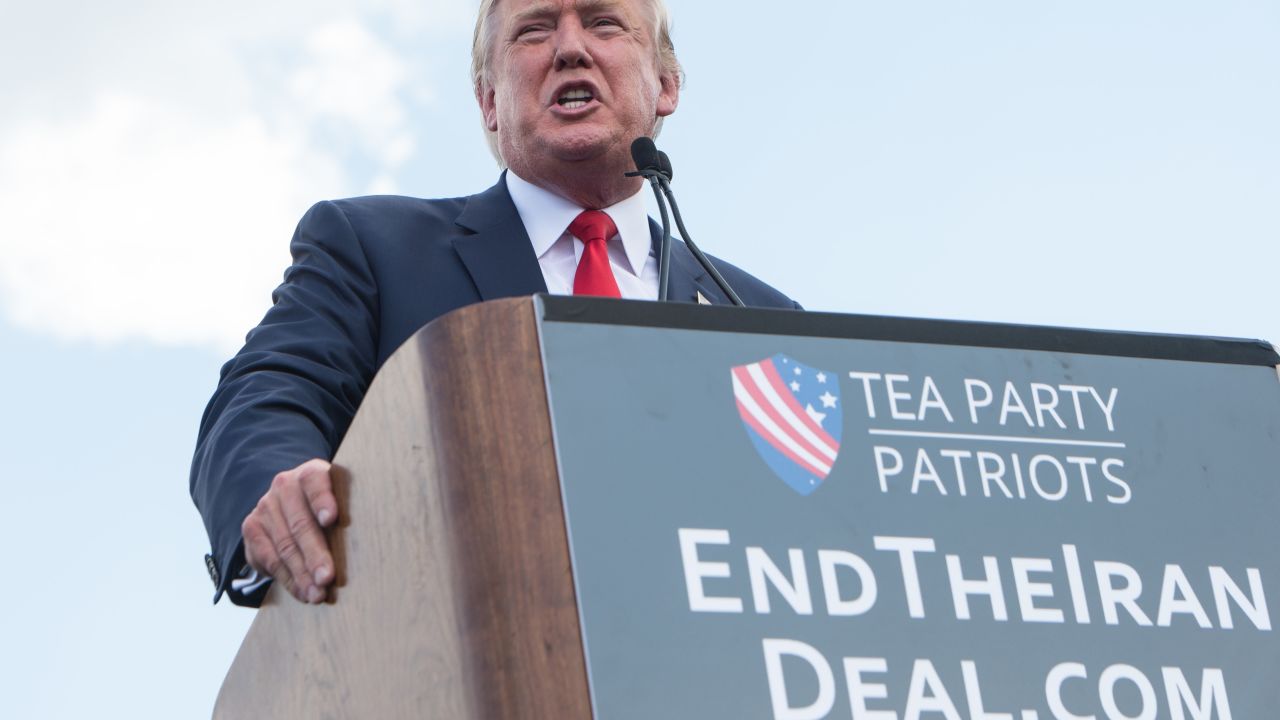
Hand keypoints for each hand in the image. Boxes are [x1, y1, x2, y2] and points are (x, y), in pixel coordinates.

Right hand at [241, 458, 337, 603]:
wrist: (289, 503)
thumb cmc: (328, 506)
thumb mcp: (340, 499)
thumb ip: (351, 512)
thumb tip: (373, 543)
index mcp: (311, 473)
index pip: (316, 482)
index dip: (323, 500)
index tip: (331, 519)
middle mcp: (285, 486)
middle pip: (300, 523)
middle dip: (315, 554)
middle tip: (327, 577)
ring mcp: (266, 506)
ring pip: (285, 545)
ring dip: (302, 574)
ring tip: (318, 594)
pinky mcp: (252, 528)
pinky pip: (269, 559)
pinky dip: (289, 579)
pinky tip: (303, 592)